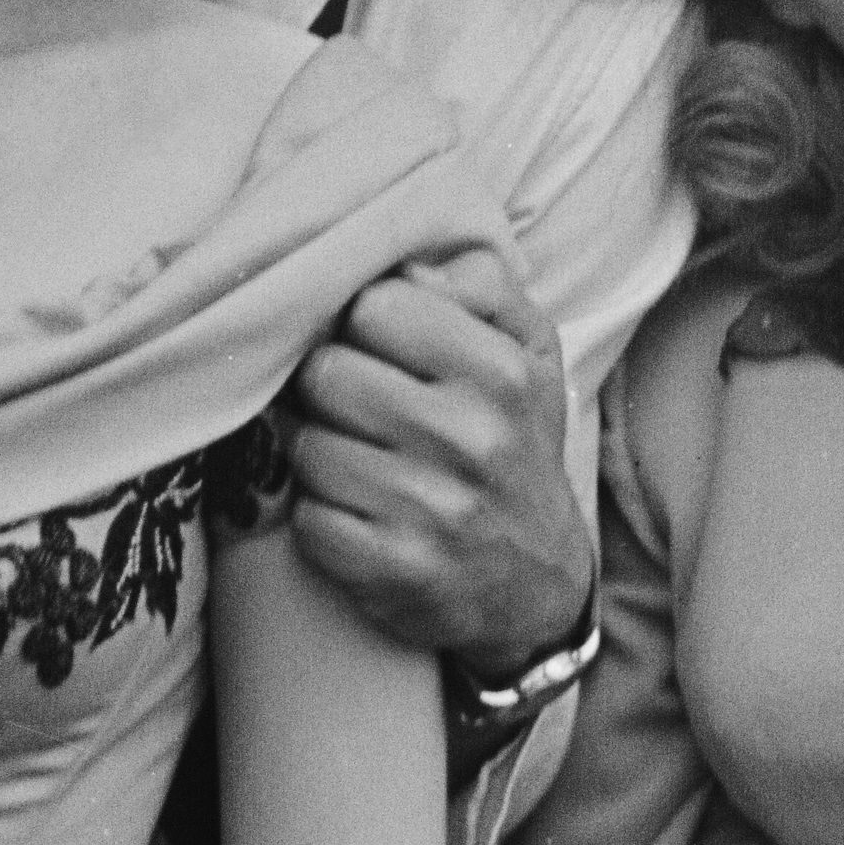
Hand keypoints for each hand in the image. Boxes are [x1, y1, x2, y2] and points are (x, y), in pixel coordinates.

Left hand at [283, 240, 579, 664]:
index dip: (361, 325)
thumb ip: (482, 287)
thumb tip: (412, 264)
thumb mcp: (528, 354)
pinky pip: (308, 521)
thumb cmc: (513, 444)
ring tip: (359, 462)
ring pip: (308, 446)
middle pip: (326, 373)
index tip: (376, 350)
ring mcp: (434, 511)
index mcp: (500, 373)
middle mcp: (472, 438)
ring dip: (320, 454)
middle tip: (356, 409)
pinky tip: (360, 515)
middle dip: (330, 388)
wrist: (536, 580)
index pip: (373, 305)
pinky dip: (321, 518)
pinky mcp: (397, 572)